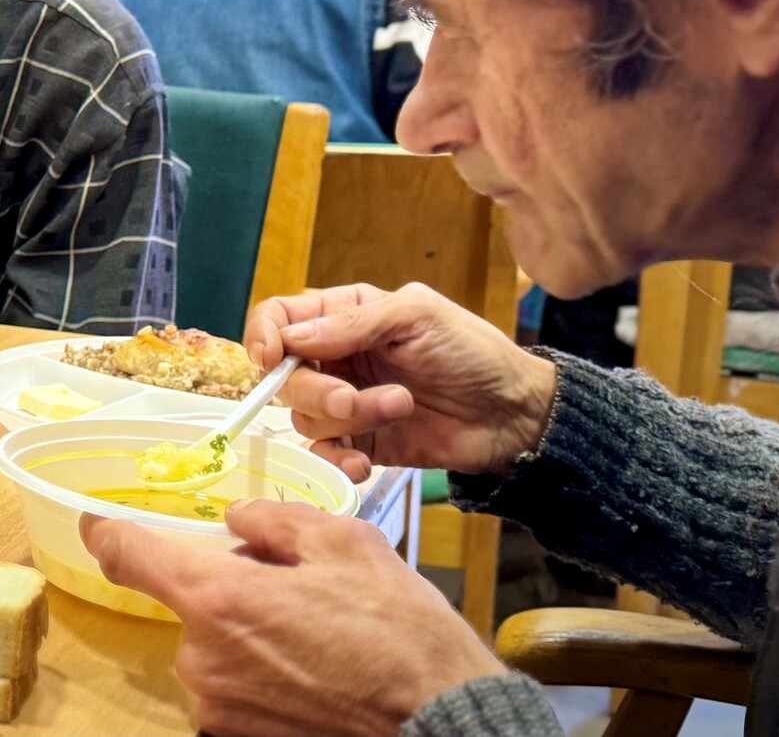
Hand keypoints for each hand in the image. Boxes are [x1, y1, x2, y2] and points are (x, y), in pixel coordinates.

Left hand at [83, 501, 504, 735]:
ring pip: (218, 646)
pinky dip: (267, 672)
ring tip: (323, 637)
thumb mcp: (346, 544)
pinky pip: (239, 687)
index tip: (99, 522)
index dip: (108, 533)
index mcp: (216, 598)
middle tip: (298, 587)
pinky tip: (320, 671)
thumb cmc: (400, 635)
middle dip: (233, 586)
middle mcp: (203, 658)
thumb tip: (239, 521)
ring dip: (253, 632)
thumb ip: (277, 522)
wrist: (443, 727)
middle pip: (193, 602)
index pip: (131, 555)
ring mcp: (221, 708)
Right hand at [246, 282, 557, 479]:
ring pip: (305, 416)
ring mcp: (347, 403)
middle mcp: (337, 358)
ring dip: (346, 419)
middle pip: (284, 375)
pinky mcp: (362, 444)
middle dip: (313, 390)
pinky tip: (363, 463)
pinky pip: (324, 454)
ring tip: (399, 409)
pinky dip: (336, 461)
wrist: (514, 415)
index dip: (264, 336)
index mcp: (345, 315)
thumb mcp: (417, 316)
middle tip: (351, 399)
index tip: (271, 358)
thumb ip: (353, 324)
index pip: (279, 318)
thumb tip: (290, 340)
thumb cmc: (471, 351)